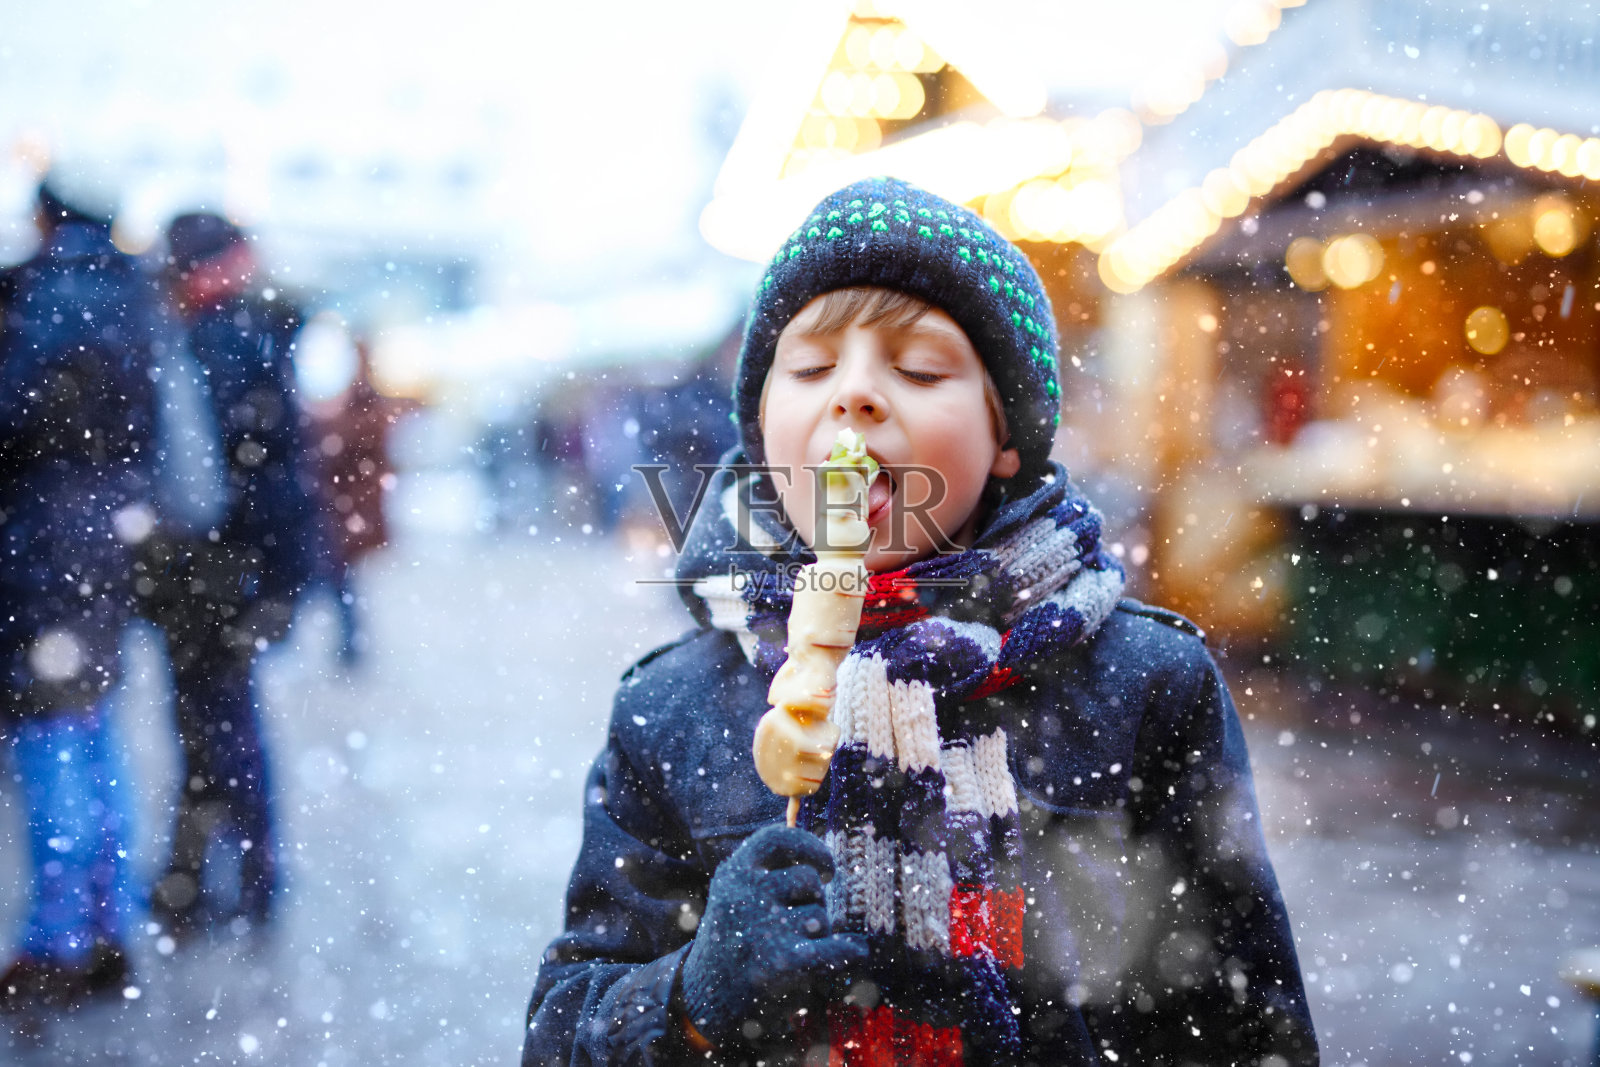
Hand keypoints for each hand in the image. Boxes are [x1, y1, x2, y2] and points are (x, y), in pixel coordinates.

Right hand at [679, 824, 867, 1050]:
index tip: (824, 867)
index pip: (779, 839)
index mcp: (734, 872)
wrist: (704, 995)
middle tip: (801, 920)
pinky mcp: (779, 961)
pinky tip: (856, 951)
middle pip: (808, 879)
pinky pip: (829, 949)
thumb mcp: (734, 894)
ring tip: (798, 945)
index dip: (809, 846)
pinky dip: (847, 951)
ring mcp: (762, 926)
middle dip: (815, 898)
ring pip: (819, 916)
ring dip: (820, 931)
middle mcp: (746, 893)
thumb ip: (769, 874)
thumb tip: (825, 867)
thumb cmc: (732, 939)